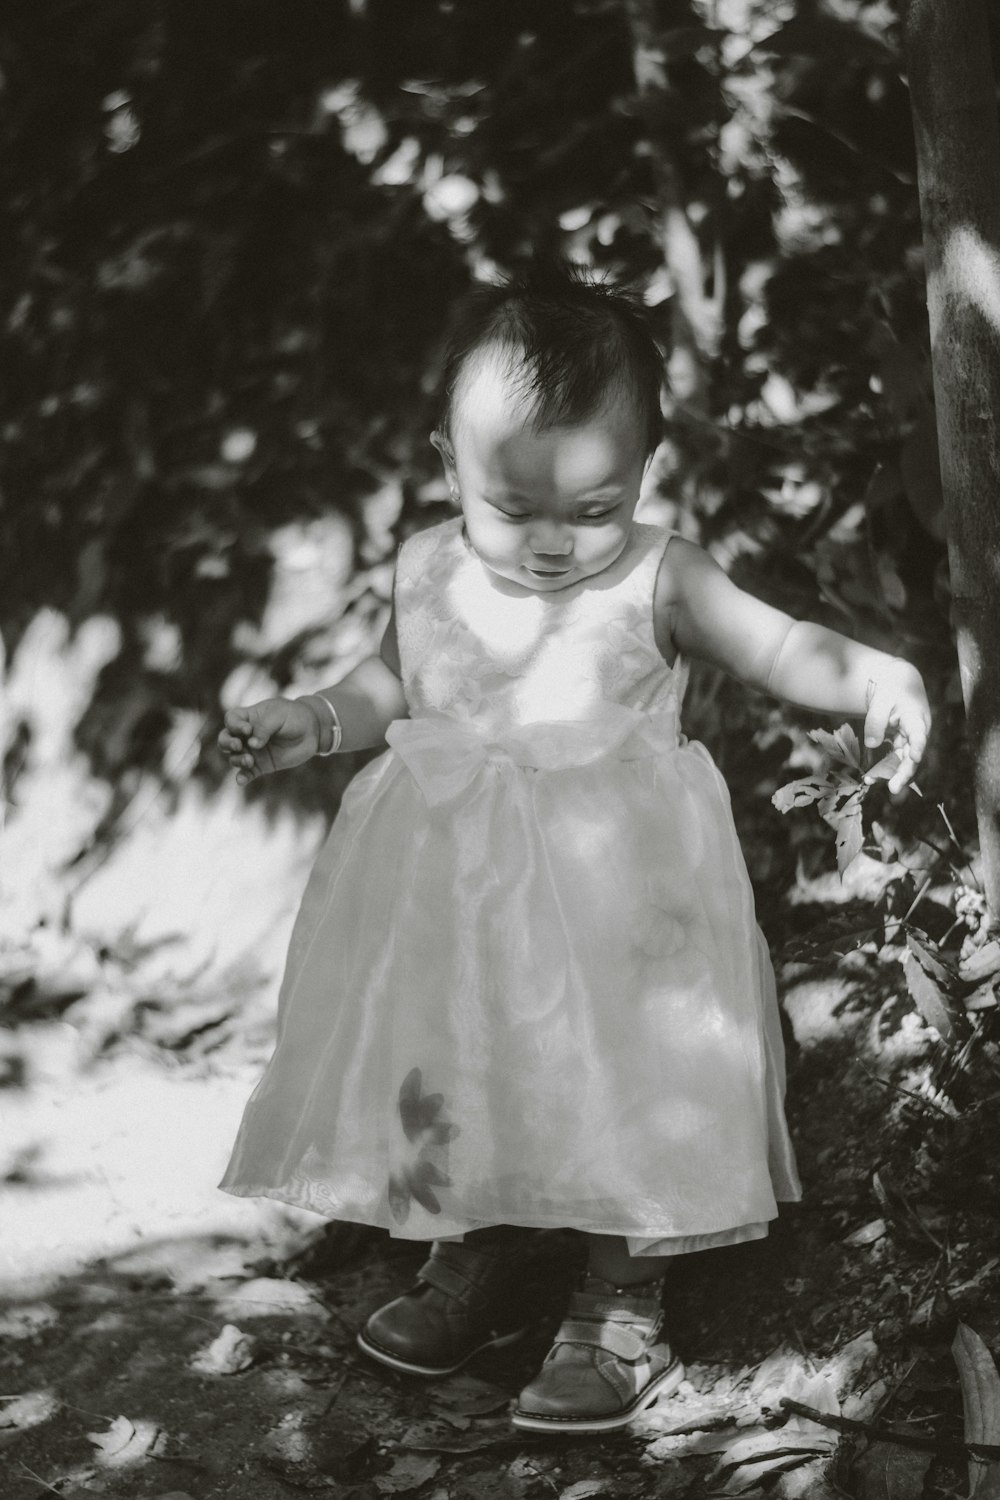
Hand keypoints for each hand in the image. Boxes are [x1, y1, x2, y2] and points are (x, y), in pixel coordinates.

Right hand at [218, 698, 320, 784]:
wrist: (312, 731)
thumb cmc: (293, 717)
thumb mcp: (278, 716)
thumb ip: (264, 728)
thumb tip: (252, 745)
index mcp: (248, 717)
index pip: (231, 720)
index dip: (235, 725)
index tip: (248, 729)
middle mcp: (246, 735)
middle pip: (225, 739)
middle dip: (227, 743)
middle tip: (238, 745)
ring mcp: (252, 751)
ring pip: (234, 757)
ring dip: (237, 760)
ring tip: (250, 761)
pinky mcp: (261, 766)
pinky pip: (247, 773)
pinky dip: (242, 777)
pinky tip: (241, 781)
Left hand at [863, 666, 930, 794]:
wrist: (897, 685)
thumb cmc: (892, 690)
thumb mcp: (881, 700)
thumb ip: (876, 720)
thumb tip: (872, 744)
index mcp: (916, 719)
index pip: (919, 734)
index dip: (917, 745)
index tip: (915, 756)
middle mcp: (917, 733)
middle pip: (912, 755)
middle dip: (904, 772)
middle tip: (894, 788)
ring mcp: (910, 741)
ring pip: (903, 761)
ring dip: (891, 774)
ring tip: (873, 782)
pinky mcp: (901, 745)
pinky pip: (894, 759)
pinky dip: (884, 768)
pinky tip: (871, 777)